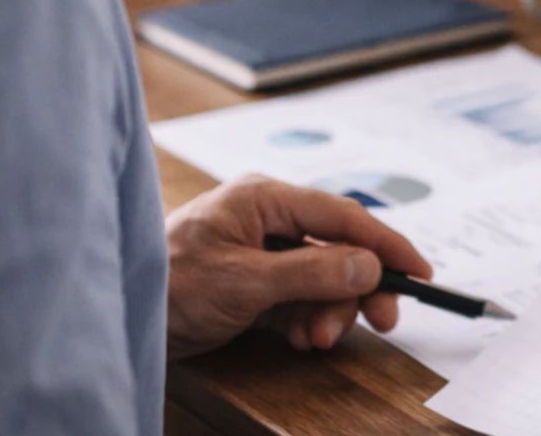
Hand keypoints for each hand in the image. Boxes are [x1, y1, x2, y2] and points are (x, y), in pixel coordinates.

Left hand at [164, 174, 433, 358]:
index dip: (387, 243)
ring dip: (331, 312)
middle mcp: (269, 219)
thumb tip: (369, 267)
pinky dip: (309, 321)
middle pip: (339, 249)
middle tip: (381, 322)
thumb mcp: (244, 281)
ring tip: (315, 340)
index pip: (343, 216)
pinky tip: (300, 339)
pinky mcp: (255, 284)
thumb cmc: (168, 284)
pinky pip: (302, 299)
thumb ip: (310, 274)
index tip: (420, 272)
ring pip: (324, 280)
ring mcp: (262, 252)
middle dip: (358, 289)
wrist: (120, 316)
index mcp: (266, 198)